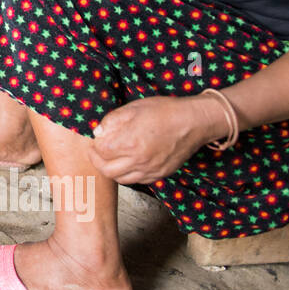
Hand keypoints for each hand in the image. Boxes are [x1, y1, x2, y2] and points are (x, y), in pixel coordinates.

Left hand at [88, 95, 224, 184]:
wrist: (193, 122)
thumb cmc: (164, 111)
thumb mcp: (133, 108)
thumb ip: (112, 121)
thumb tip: (98, 133)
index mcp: (130, 142)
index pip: (101, 151)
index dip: (95, 144)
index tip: (96, 138)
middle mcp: (139, 160)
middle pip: (107, 170)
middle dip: (97, 161)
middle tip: (96, 152)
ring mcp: (150, 170)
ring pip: (121, 179)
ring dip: (111, 170)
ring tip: (110, 158)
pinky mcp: (160, 174)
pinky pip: (137, 181)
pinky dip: (128, 175)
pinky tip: (127, 163)